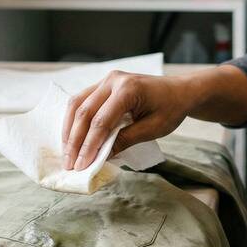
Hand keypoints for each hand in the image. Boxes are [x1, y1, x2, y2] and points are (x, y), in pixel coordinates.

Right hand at [62, 71, 193, 170]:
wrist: (180, 91)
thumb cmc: (171, 109)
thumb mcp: (152, 129)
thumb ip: (125, 141)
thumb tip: (100, 157)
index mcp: (128, 89)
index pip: (101, 121)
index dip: (89, 145)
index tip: (82, 166)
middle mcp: (113, 80)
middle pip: (84, 112)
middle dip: (74, 141)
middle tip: (69, 164)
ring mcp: (106, 80)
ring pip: (77, 104)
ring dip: (69, 130)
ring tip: (67, 154)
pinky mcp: (103, 84)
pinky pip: (82, 101)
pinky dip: (75, 120)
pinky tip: (72, 137)